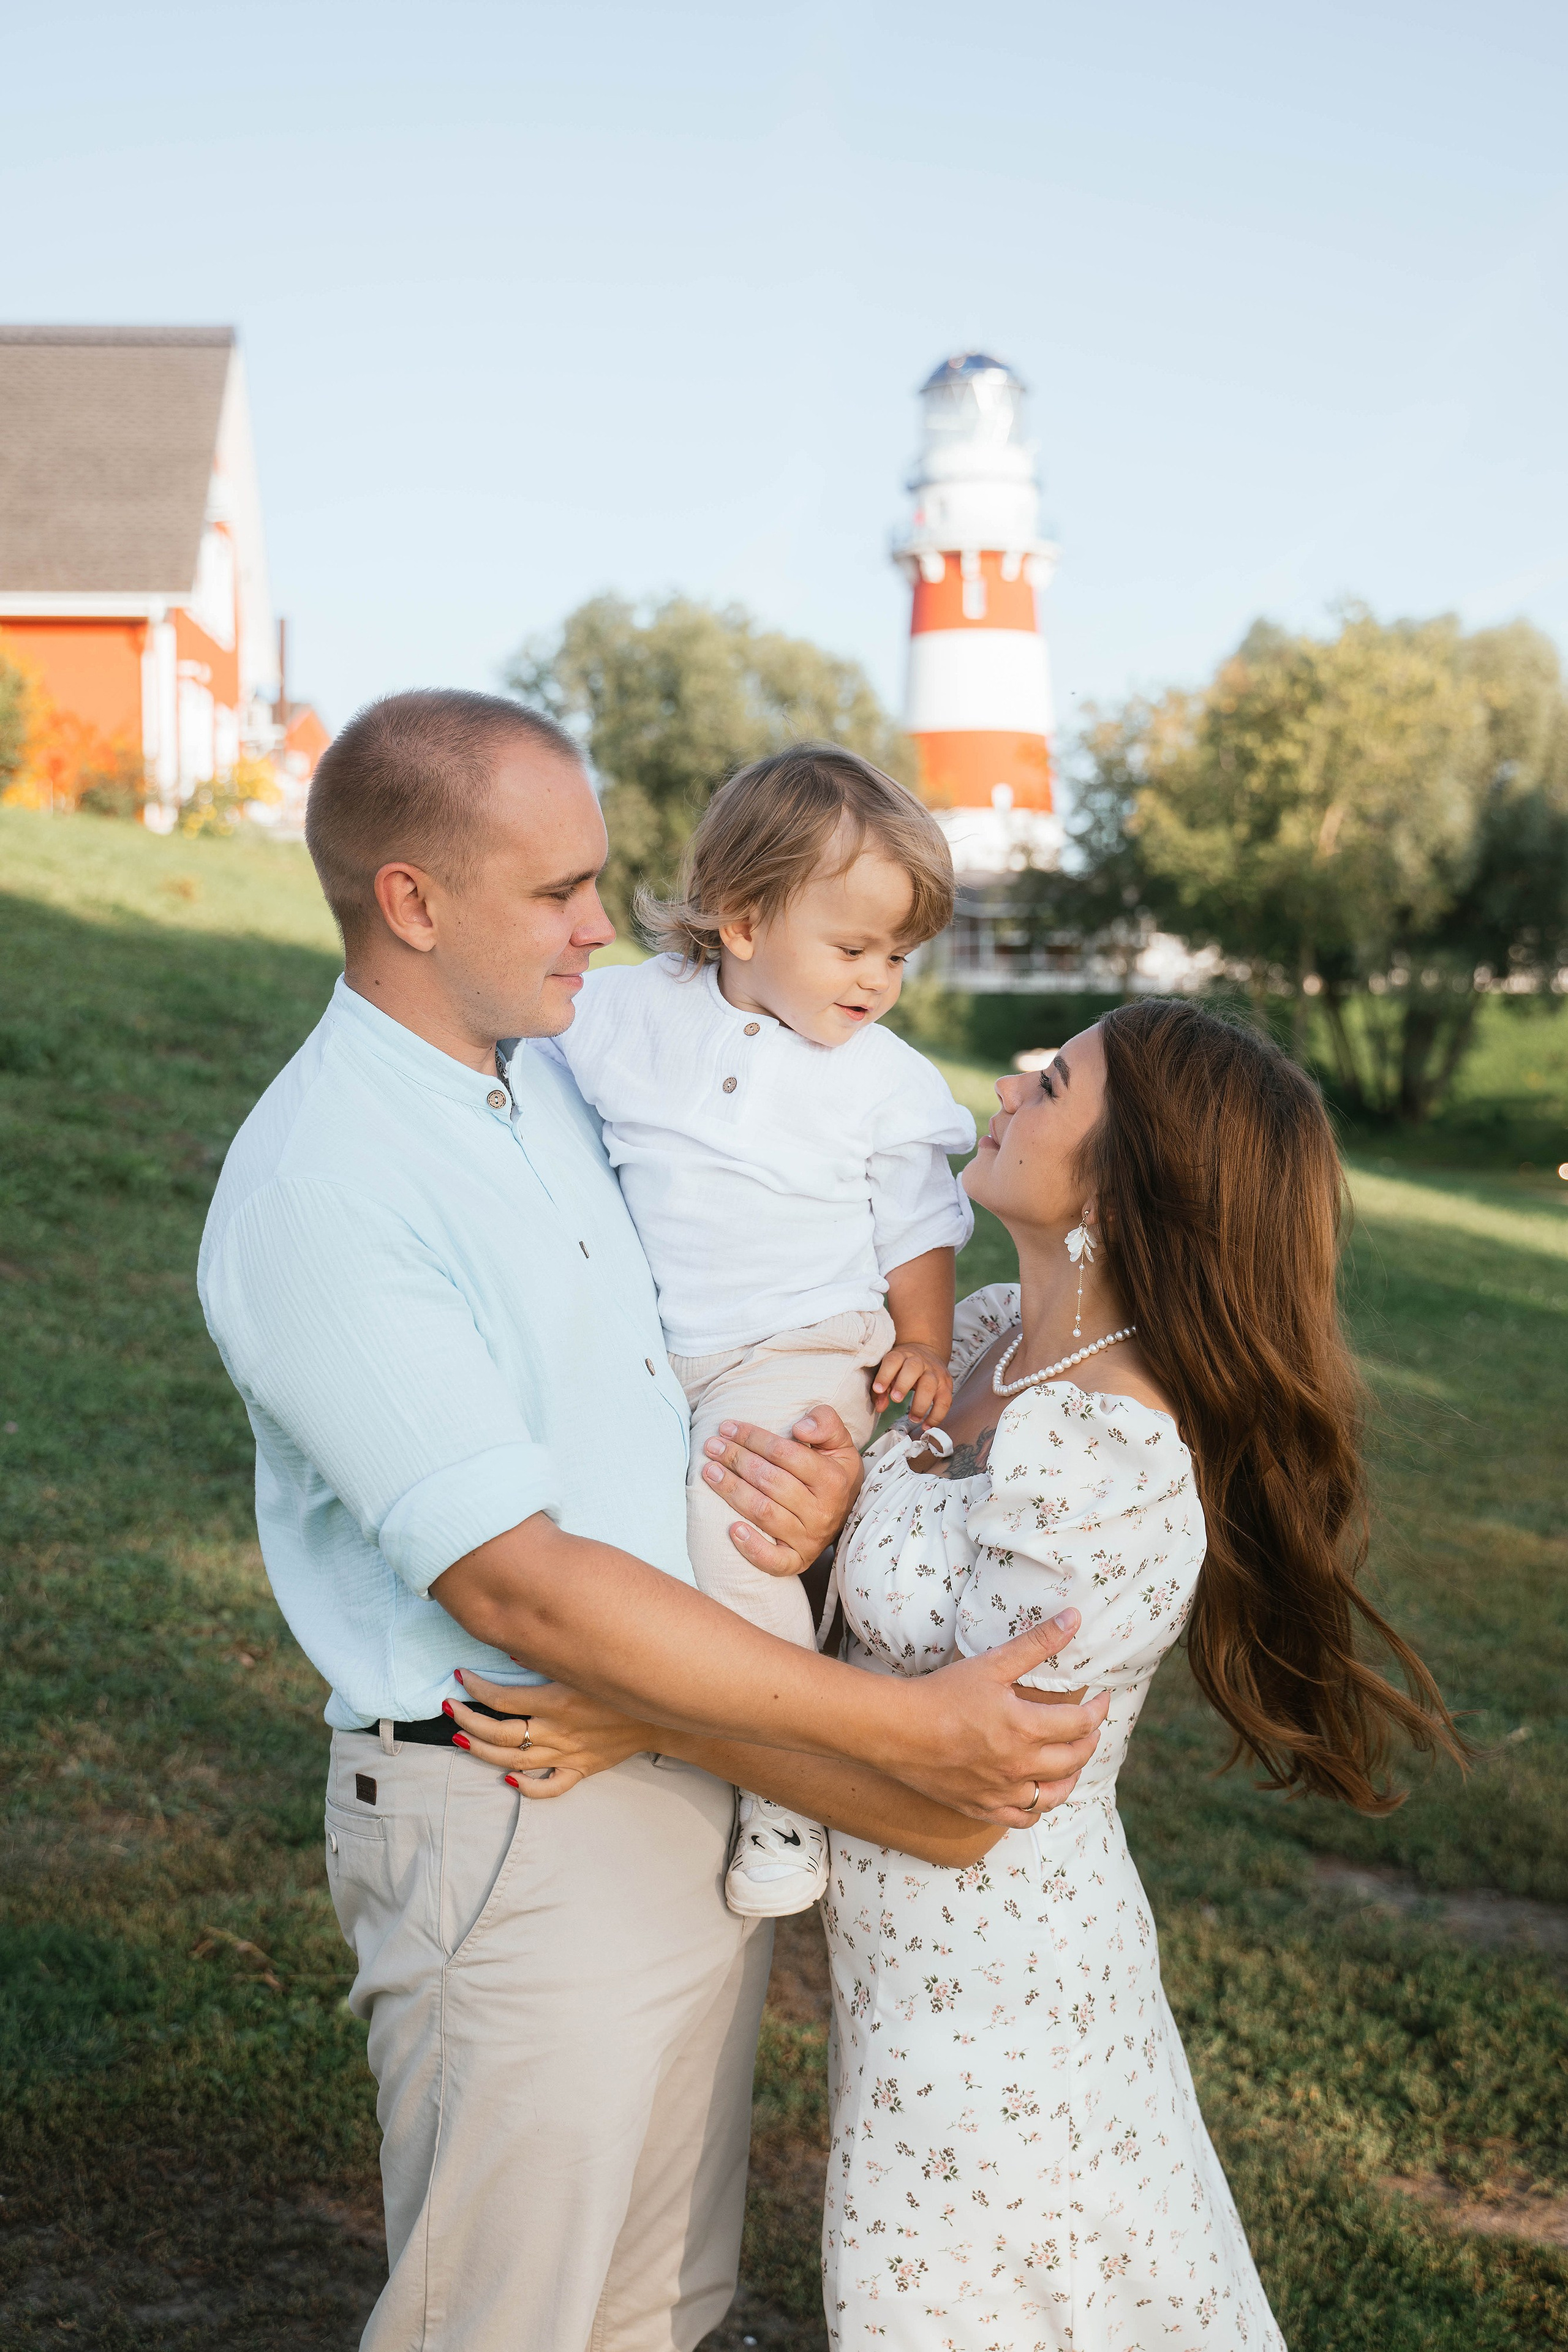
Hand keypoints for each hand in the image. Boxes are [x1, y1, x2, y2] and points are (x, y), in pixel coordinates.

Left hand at [445, 1670, 655, 1796]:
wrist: (662, 1712)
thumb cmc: (622, 1681)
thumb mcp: (585, 1662)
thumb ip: (547, 1657)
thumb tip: (511, 1651)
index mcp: (557, 1700)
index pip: (502, 1698)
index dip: (475, 1688)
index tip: (458, 1676)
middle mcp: (558, 1730)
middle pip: (501, 1733)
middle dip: (468, 1722)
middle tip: (449, 1710)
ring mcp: (568, 1754)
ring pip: (515, 1761)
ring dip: (483, 1752)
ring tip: (461, 1741)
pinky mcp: (581, 1769)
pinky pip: (551, 1787)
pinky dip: (528, 1788)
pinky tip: (508, 1779)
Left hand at [701, 1406, 863, 1579]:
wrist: (847, 1513)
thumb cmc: (835, 1473)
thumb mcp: (840, 1443)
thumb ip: (826, 1423)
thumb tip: (800, 1428)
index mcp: (832, 1479)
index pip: (785, 1454)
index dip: (753, 1438)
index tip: (728, 1427)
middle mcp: (821, 1511)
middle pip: (769, 1481)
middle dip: (736, 1460)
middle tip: (712, 1446)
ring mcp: (809, 1539)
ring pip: (763, 1513)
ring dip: (732, 1491)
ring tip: (709, 1472)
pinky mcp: (797, 1561)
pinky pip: (773, 1561)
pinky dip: (751, 1548)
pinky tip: (731, 1529)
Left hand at [871, 1340, 952, 1428]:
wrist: (928, 1352)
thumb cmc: (904, 1366)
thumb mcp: (889, 1371)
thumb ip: (881, 1390)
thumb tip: (880, 1407)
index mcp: (902, 1356)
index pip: (892, 1361)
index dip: (884, 1375)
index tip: (878, 1389)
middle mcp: (919, 1361)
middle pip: (913, 1368)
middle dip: (903, 1385)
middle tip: (896, 1399)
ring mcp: (934, 1372)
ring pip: (930, 1385)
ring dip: (921, 1404)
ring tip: (913, 1418)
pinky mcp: (946, 1384)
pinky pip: (945, 1401)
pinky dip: (936, 1415)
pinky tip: (926, 1425)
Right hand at [887, 1615, 1111, 1824]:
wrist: (896, 1730)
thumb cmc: (942, 1693)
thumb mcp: (992, 1663)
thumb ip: (1037, 1642)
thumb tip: (1074, 1618)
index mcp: (1026, 1729)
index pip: (1081, 1724)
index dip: (1098, 1711)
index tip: (1102, 1700)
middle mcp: (1020, 1766)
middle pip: (1074, 1759)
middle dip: (1090, 1741)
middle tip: (1090, 1727)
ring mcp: (1002, 1792)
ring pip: (1054, 1794)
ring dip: (1072, 1777)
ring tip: (1073, 1761)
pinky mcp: (982, 1807)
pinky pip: (1023, 1818)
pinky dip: (1038, 1807)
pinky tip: (1037, 1793)